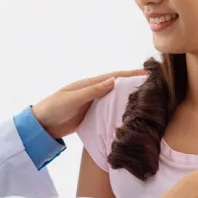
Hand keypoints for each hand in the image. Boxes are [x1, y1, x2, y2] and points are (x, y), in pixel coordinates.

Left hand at [31, 70, 146, 139]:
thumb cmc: (54, 108)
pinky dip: (119, 111)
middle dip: (135, 84)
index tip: (149, 72)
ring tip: (149, 100)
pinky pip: (109, 112)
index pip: (114, 76)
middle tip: (156, 86)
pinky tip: (131, 116)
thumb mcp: (73, 99)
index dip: (131, 73)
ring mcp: (93, 104)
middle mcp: (93, 91)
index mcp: (89, 84)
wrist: (41, 125)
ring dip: (129, 98)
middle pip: (118, 86)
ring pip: (115, 99)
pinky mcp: (91, 116)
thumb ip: (92, 91)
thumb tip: (113, 80)